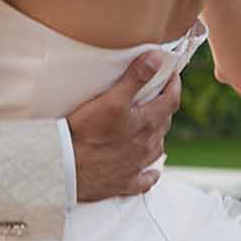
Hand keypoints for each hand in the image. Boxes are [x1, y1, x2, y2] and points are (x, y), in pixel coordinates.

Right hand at [67, 52, 180, 202]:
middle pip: (164, 123)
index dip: (174, 85)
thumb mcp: (111, 99)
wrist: (66, 167)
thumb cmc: (87, 133)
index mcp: (147, 124)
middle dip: (163, 107)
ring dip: (157, 136)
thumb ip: (136, 77)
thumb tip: (158, 57)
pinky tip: (151, 171)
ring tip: (151, 126)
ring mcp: (137, 166)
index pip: (171, 101)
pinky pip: (145, 180)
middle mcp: (147, 146)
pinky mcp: (124, 183)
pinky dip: (150, 174)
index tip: (171, 74)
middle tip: (157, 95)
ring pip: (156, 149)